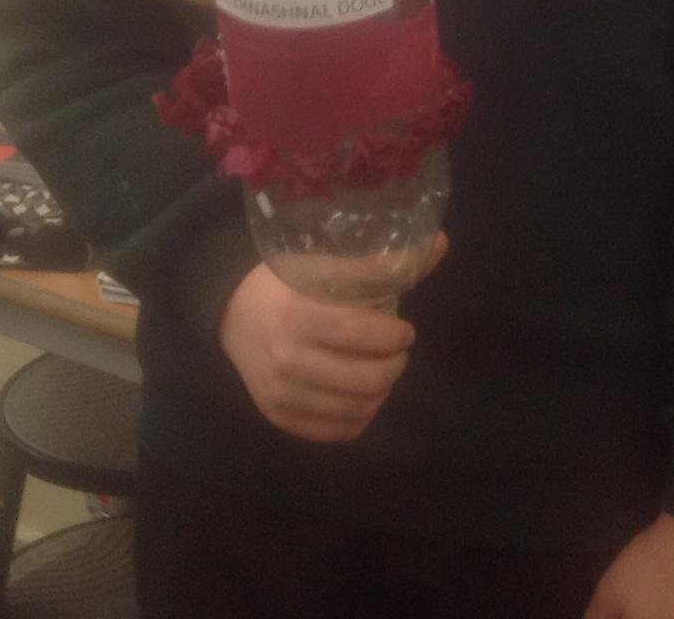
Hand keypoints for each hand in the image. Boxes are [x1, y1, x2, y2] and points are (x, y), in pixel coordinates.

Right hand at [217, 235, 447, 441]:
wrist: (232, 315)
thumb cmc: (286, 282)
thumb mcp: (324, 263)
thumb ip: (382, 262)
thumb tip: (441, 243)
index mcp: (296, 311)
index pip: (360, 332)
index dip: (394, 335)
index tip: (404, 330)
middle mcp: (286, 356)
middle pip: (367, 378)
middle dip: (395, 364)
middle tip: (396, 350)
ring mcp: (280, 392)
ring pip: (358, 408)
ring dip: (382, 390)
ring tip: (380, 370)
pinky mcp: (279, 417)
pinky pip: (338, 430)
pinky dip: (361, 415)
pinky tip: (361, 394)